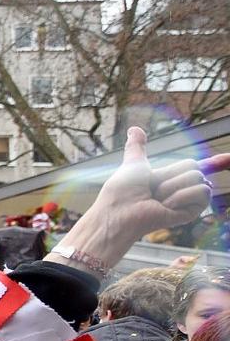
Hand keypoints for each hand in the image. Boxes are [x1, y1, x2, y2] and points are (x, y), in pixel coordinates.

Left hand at [51, 127, 229, 270]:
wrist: (121, 210)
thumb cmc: (123, 190)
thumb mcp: (133, 162)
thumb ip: (137, 147)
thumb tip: (134, 128)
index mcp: (168, 177)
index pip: (195, 165)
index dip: (217, 161)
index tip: (229, 157)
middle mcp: (179, 188)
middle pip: (193, 165)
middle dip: (170, 174)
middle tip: (153, 188)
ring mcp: (187, 200)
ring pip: (197, 177)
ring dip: (172, 186)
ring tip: (157, 199)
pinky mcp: (193, 211)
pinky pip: (202, 191)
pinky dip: (181, 196)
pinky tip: (167, 206)